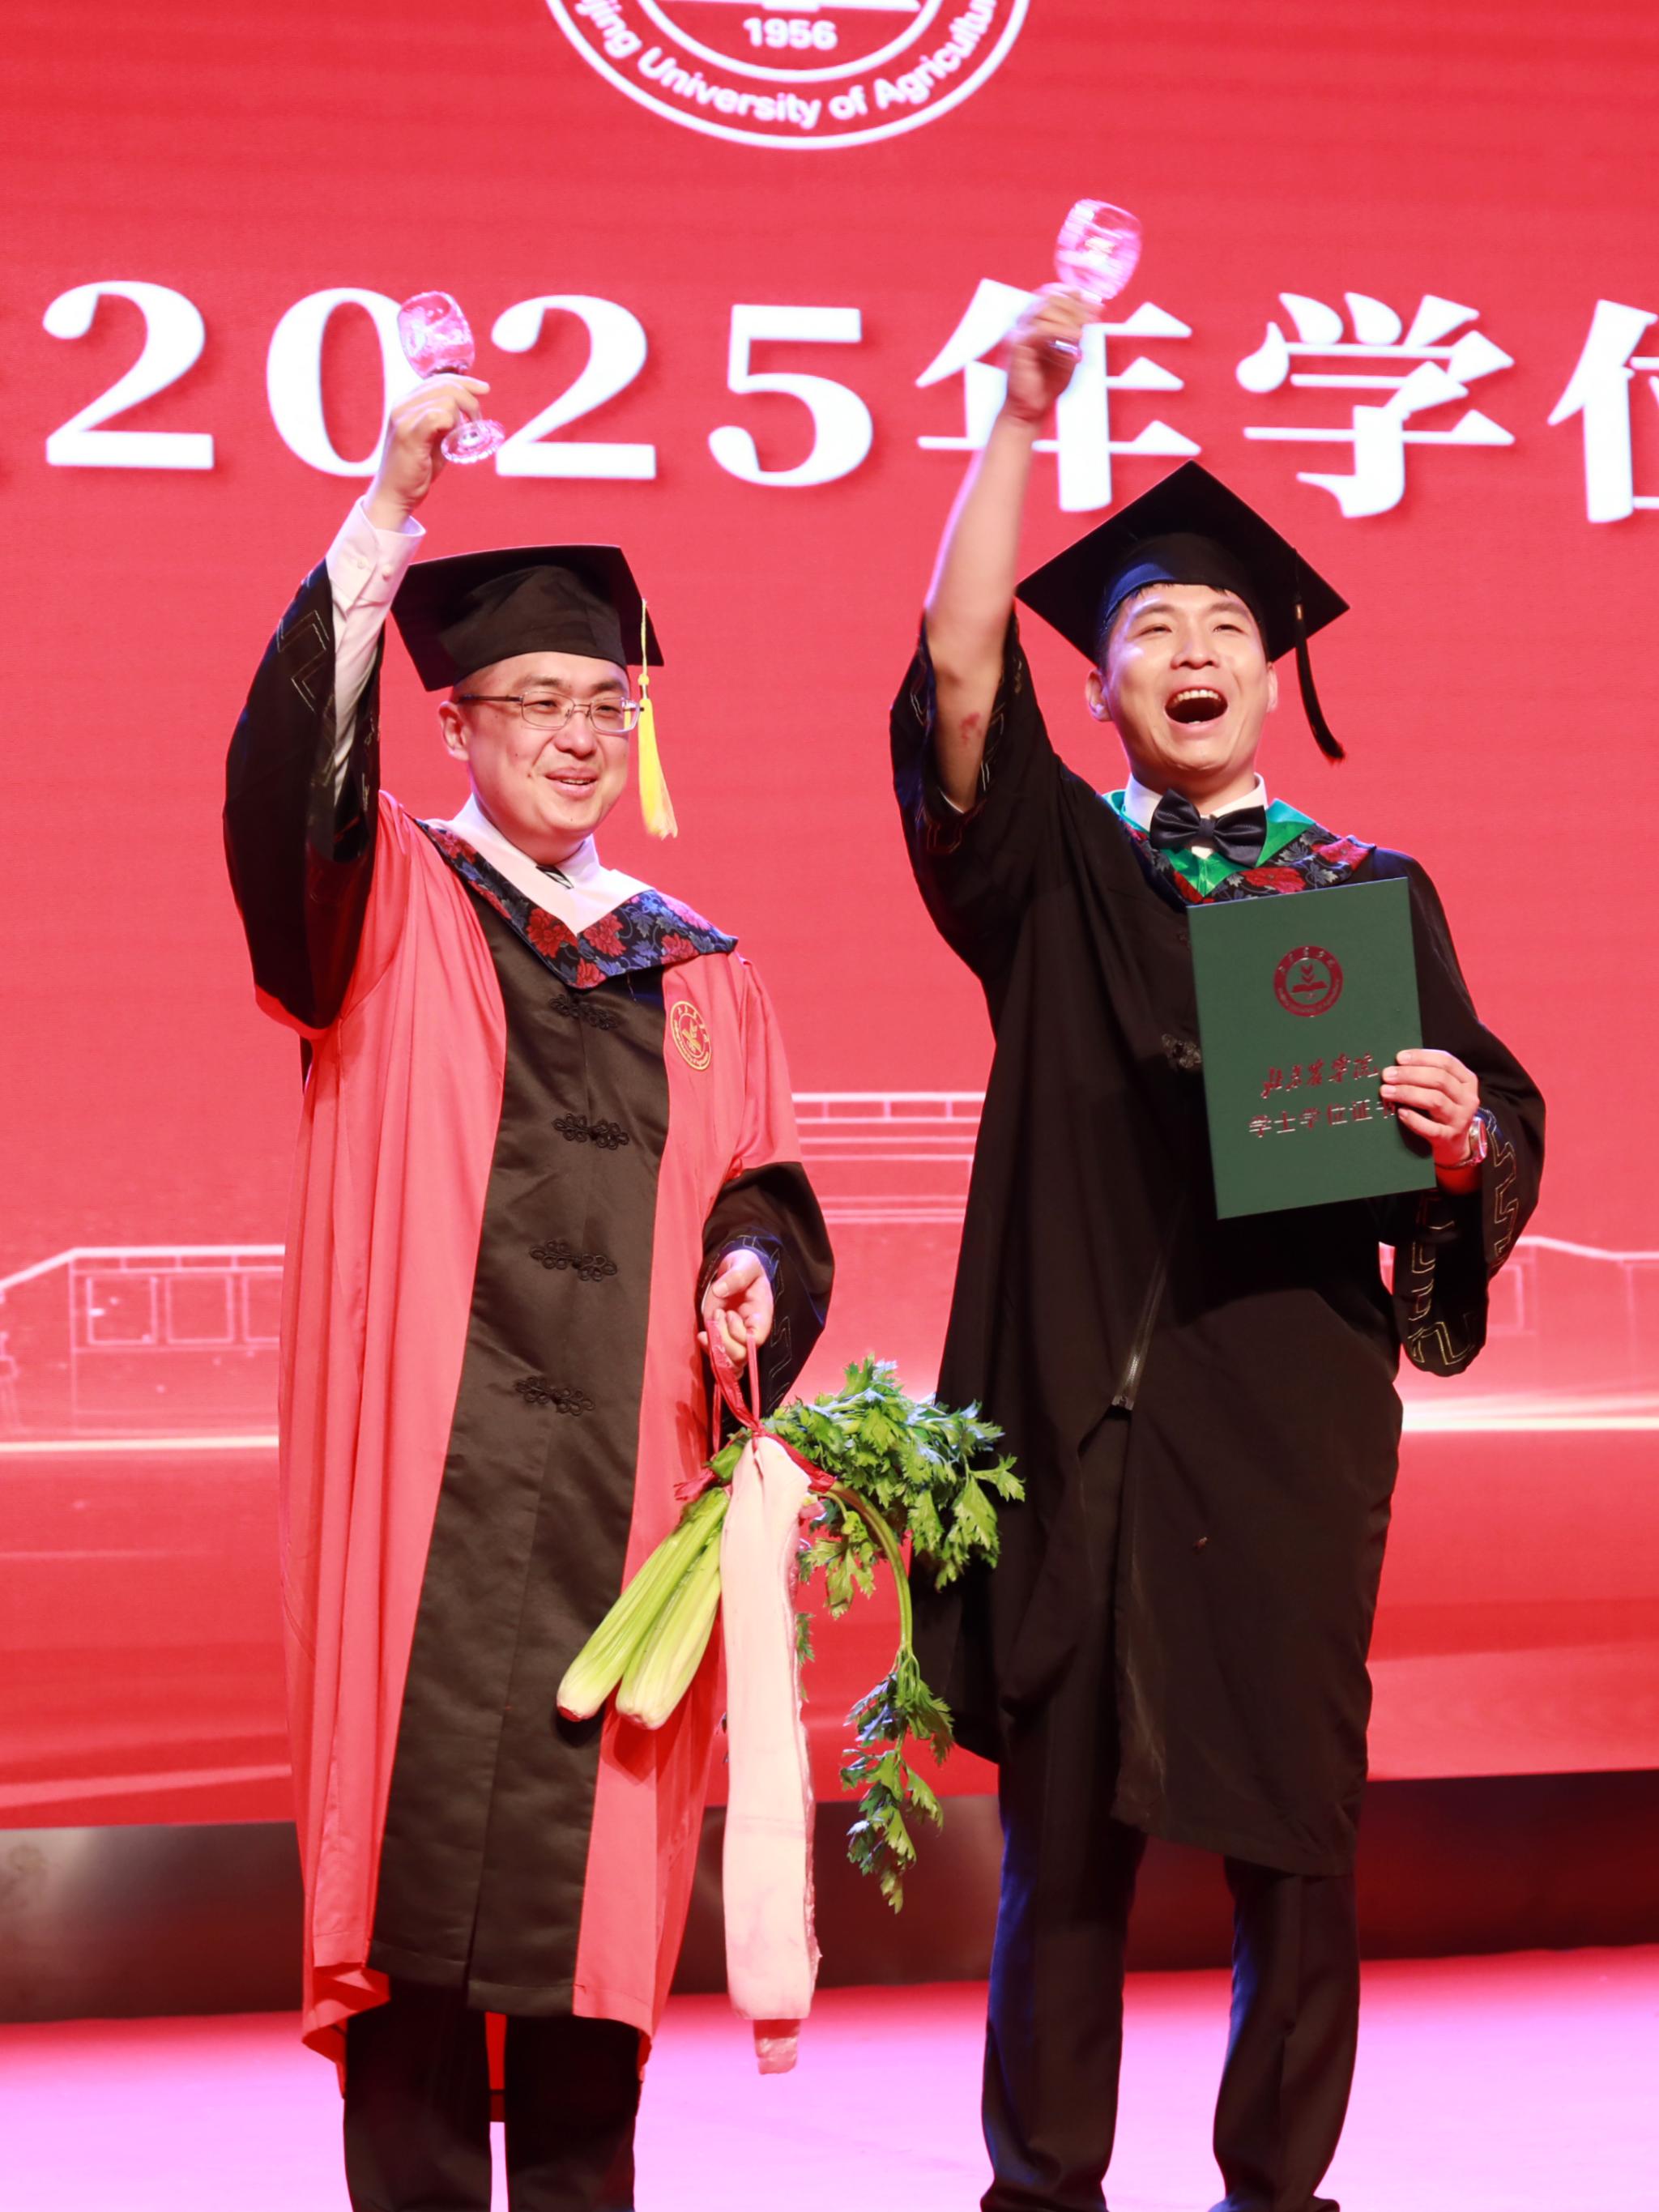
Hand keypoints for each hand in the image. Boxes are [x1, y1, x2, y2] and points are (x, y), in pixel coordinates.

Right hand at [364, 374, 492, 528]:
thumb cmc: (417, 468)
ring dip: (462, 419)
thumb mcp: (435, 438)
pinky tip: (451, 441)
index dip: (465, 381)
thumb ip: (447, 421)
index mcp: (407, 402)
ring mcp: (402, 418)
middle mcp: (402, 405)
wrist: (395, 494)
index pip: (439, 379)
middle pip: (446, 386)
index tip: (484, 389)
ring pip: (446, 401)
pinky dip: (452, 426)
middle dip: (470, 401)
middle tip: (477, 423)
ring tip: (460, 438)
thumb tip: (469, 410)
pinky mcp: (407, 435)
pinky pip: (437, 416)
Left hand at [699, 1249, 774, 1370]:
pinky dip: (710, 1353)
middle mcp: (750, 1331)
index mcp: (761, 1315)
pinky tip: (702, 1337)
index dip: (739, 1334)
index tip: (728, 1314)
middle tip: (717, 1315)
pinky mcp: (723, 1338)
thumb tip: (720, 1291)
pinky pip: (721, 1360)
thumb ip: (737, 1275)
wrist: (735, 1269)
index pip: (756, 1339)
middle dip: (723, 1340)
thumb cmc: (744, 1265)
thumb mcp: (745, 1263)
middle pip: (741, 1356)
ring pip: (731, 1363)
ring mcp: (736, 1337)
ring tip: (707, 1329)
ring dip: (715, 1349)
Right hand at [997, 285, 1091, 427]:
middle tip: (1092, 318)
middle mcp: (1026, 323)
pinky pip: (1041, 329)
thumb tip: (1095, 309)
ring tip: (1082, 334)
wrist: (1031, 409)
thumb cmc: (1047, 383)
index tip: (1095, 304)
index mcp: (1036, 321)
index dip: (1074, 294)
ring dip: (1069, 318)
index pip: (1052, 294)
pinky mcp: (1019, 346)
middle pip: (1049, 297)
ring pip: (1045, 310)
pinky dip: (1061, 331)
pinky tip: (1075, 339)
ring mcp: (1020, 332)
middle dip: (1075, 306)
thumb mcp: (1070, 351)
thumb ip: (1077, 330)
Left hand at [1381, 1048, 1480, 1168]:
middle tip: (1387, 1074)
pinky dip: (1414, 1119)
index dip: (1421, 1057)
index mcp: (1467, 1081)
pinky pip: (1431, 1128)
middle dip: (1410, 1074)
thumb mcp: (1444, 1090)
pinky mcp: (1449, 1138)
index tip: (1399, 1057)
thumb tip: (1397, 1063)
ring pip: (1435, 1100)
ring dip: (1407, 1093)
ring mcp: (1460, 1119)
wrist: (1454, 1145)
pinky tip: (1400, 1113)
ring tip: (1386, 1091)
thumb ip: (1428, 1075)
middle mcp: (1467, 1099)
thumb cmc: (1443, 1110)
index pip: (1446, 1062)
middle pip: (1439, 1080)